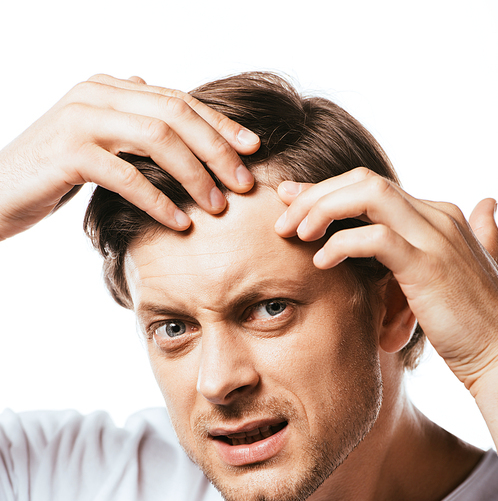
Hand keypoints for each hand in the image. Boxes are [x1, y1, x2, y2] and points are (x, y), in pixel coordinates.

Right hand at [0, 74, 259, 239]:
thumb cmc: (50, 172)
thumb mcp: (94, 140)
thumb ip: (124, 118)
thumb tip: (153, 91)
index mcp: (111, 88)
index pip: (178, 100)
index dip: (219, 124)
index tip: (253, 148)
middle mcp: (98, 93)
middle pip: (176, 114)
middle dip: (217, 148)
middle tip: (243, 182)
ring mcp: (82, 119)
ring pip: (157, 138)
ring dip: (195, 174)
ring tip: (218, 205)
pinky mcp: (70, 152)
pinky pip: (127, 175)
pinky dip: (159, 200)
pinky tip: (181, 223)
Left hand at [274, 168, 497, 394]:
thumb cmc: (473, 322)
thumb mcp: (460, 272)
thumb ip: (472, 235)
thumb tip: (487, 206)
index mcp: (438, 216)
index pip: (372, 186)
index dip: (327, 191)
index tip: (291, 203)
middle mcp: (438, 217)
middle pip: (364, 181)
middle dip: (316, 194)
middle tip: (282, 218)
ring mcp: (436, 238)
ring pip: (368, 195)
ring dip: (322, 210)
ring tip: (294, 234)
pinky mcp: (428, 267)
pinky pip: (376, 239)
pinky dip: (342, 244)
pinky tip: (321, 261)